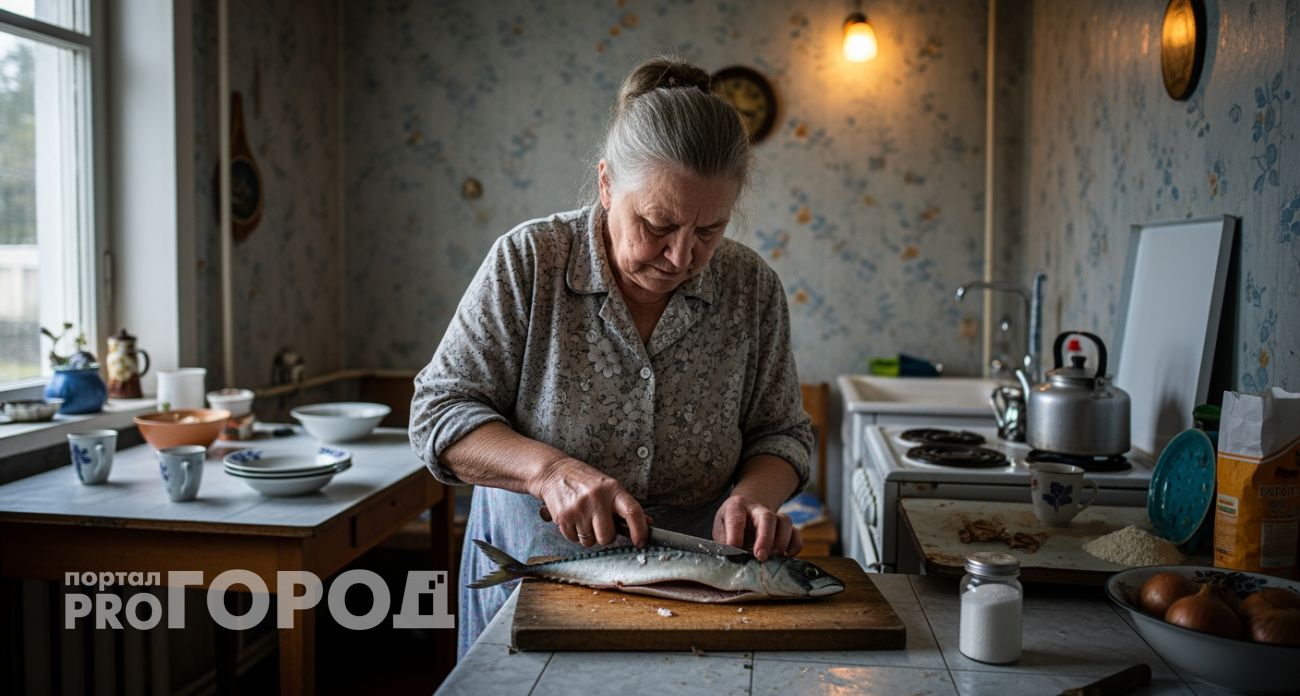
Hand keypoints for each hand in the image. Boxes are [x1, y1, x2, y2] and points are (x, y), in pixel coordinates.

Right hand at [530, 457, 649, 547]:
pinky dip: (574, 534)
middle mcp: (596, 498)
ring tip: (584, 517)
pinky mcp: (563, 517)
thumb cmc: (584, 480)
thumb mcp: (608, 486)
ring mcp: (579, 508)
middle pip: (608, 536)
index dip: (640, 530)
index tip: (640, 541)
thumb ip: (626, 506)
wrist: (554, 472)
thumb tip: (647, 523)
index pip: (632, 512)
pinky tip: (573, 518)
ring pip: (590, 541)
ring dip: (588, 535)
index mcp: (612, 489)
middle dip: (605, 536)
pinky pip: (574, 540)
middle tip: (599, 524)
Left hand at [712, 493, 801, 561]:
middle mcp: (757, 509)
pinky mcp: (784, 527)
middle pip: (767, 517)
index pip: (736, 518)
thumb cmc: (729, 525)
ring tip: (773, 557)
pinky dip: (795, 545)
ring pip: (785, 522)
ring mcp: (773, 516)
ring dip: (782, 542)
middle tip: (760, 556)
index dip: (735, 534)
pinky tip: (787, 556)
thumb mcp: (720, 531)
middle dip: (766, 538)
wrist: (745, 511)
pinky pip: (796, 533)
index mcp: (736, 507)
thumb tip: (732, 560)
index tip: (734, 549)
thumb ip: (724, 543)